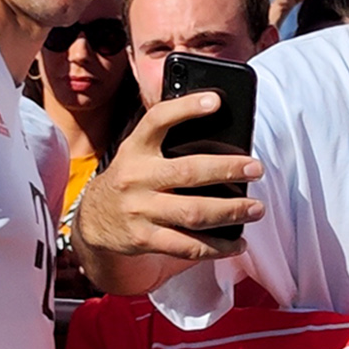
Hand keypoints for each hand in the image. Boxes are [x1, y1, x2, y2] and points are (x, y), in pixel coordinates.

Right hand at [73, 91, 263, 261]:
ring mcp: (140, 210)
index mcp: (135, 149)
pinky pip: (187, 246)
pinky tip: (237, 242)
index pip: (158, 119)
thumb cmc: (129, 180)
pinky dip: (217, 247)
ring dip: (231, 211)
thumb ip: (165, 141)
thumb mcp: (136, 153)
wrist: (93, 220)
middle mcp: (136, 177)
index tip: (215, 101)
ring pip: (194, 213)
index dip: (186, 108)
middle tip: (255, 168)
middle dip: (227, 169)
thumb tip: (217, 131)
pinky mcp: (145, 239)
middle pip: (188, 172)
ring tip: (255, 208)